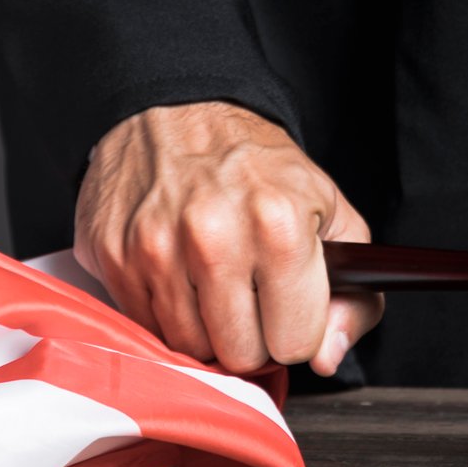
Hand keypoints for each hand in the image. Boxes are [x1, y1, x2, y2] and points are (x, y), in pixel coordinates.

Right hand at [74, 101, 382, 374]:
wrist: (179, 109)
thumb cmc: (256, 166)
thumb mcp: (330, 211)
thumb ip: (353, 295)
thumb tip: (327, 358)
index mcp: (280, 227)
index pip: (295, 343)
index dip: (295, 329)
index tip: (285, 306)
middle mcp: (214, 239)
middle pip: (240, 355)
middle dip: (250, 336)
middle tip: (248, 296)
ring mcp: (156, 249)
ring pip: (189, 347)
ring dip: (204, 326)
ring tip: (211, 282)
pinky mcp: (114, 255)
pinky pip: (145, 325)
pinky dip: (164, 310)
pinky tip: (176, 272)